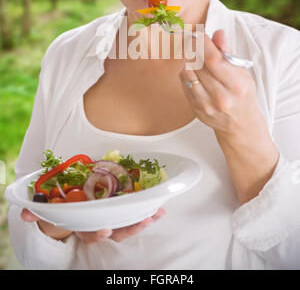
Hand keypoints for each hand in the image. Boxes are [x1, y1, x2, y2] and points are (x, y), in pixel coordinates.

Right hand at [21, 207, 165, 243]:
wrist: (71, 204)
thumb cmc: (64, 205)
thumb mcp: (49, 207)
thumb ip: (37, 210)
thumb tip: (23, 213)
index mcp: (84, 224)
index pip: (90, 233)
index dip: (98, 233)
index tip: (105, 230)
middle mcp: (100, 224)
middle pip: (118, 232)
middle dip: (132, 228)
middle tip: (145, 221)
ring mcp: (112, 218)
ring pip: (130, 225)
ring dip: (144, 220)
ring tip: (158, 214)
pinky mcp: (122, 209)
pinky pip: (136, 212)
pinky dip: (148, 210)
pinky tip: (160, 206)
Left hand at [179, 29, 278, 202]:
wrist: (240, 125)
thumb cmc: (242, 95)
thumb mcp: (242, 73)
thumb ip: (228, 53)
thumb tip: (217, 33)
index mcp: (236, 86)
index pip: (213, 60)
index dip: (203, 43)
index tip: (199, 33)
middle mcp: (220, 97)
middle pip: (198, 65)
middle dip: (193, 48)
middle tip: (193, 40)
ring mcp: (206, 105)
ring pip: (187, 74)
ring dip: (188, 60)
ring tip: (194, 55)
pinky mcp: (195, 108)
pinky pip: (184, 84)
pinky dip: (186, 73)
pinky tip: (193, 69)